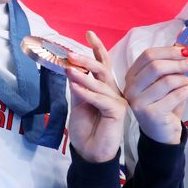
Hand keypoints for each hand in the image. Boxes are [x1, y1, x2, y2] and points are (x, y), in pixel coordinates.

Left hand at [64, 31, 127, 162]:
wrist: (89, 153)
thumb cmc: (85, 129)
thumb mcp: (78, 103)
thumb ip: (78, 85)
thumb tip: (72, 66)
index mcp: (105, 88)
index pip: (103, 64)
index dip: (98, 49)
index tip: (89, 33)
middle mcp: (114, 91)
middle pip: (103, 70)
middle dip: (87, 59)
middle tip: (71, 54)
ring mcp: (118, 100)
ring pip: (100, 83)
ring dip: (83, 76)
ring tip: (69, 70)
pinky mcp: (118, 111)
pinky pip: (100, 99)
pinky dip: (86, 93)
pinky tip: (75, 89)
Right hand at [123, 43, 187, 144]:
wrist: (162, 134)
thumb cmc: (165, 103)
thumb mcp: (166, 81)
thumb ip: (170, 62)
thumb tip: (182, 39)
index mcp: (132, 75)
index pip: (148, 55)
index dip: (169, 51)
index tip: (186, 51)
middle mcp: (131, 88)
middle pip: (155, 66)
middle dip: (179, 62)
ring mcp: (138, 102)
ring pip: (166, 81)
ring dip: (185, 78)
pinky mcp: (151, 114)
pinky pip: (175, 96)